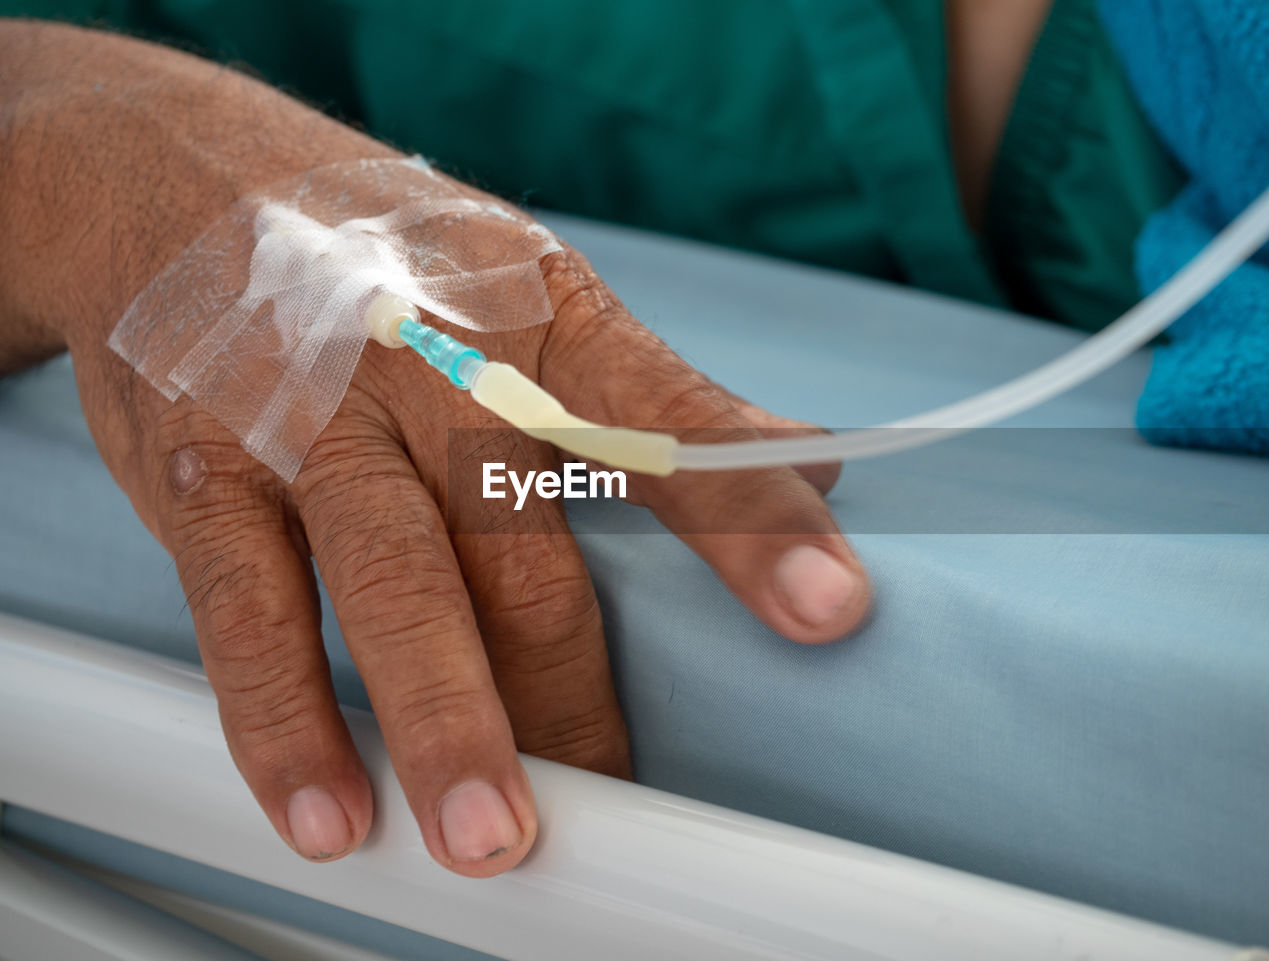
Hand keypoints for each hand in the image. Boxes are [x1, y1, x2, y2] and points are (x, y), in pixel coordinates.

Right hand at [0, 22, 871, 876]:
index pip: (666, 421)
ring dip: (447, 718)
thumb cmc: (387, 258)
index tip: (829, 606)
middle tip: (623, 795)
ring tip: (491, 835)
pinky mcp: (204, 472)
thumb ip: (655, 389)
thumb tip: (817, 463)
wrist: (174, 179)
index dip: (752, 517)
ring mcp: (310, 421)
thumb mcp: (534, 287)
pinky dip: (287, 718)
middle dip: (575, 685)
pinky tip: (326, 806)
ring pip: (393, 583)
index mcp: (536, 320)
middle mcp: (426, 367)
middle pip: (523, 544)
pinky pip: (250, 609)